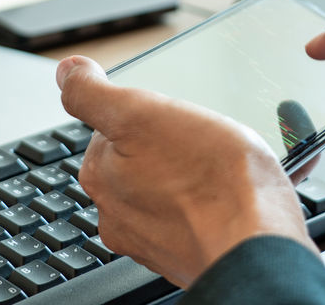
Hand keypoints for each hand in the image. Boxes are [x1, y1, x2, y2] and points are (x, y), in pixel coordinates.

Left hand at [55, 55, 313, 287]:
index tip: (170, 116)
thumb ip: (92, 93)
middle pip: (140, 158)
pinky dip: (216, 199)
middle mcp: (119, 213)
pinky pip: (199, 213)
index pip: (111, 126)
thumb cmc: (210, 180)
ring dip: (194, 173)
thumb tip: (66, 72)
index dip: (145, 113)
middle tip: (202, 139)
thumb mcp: (139, 113)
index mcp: (102, 176)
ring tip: (226, 165)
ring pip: (170, 187)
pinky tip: (239, 190)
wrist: (258, 244)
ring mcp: (155, 238)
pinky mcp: (190, 252)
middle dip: (168, 144)